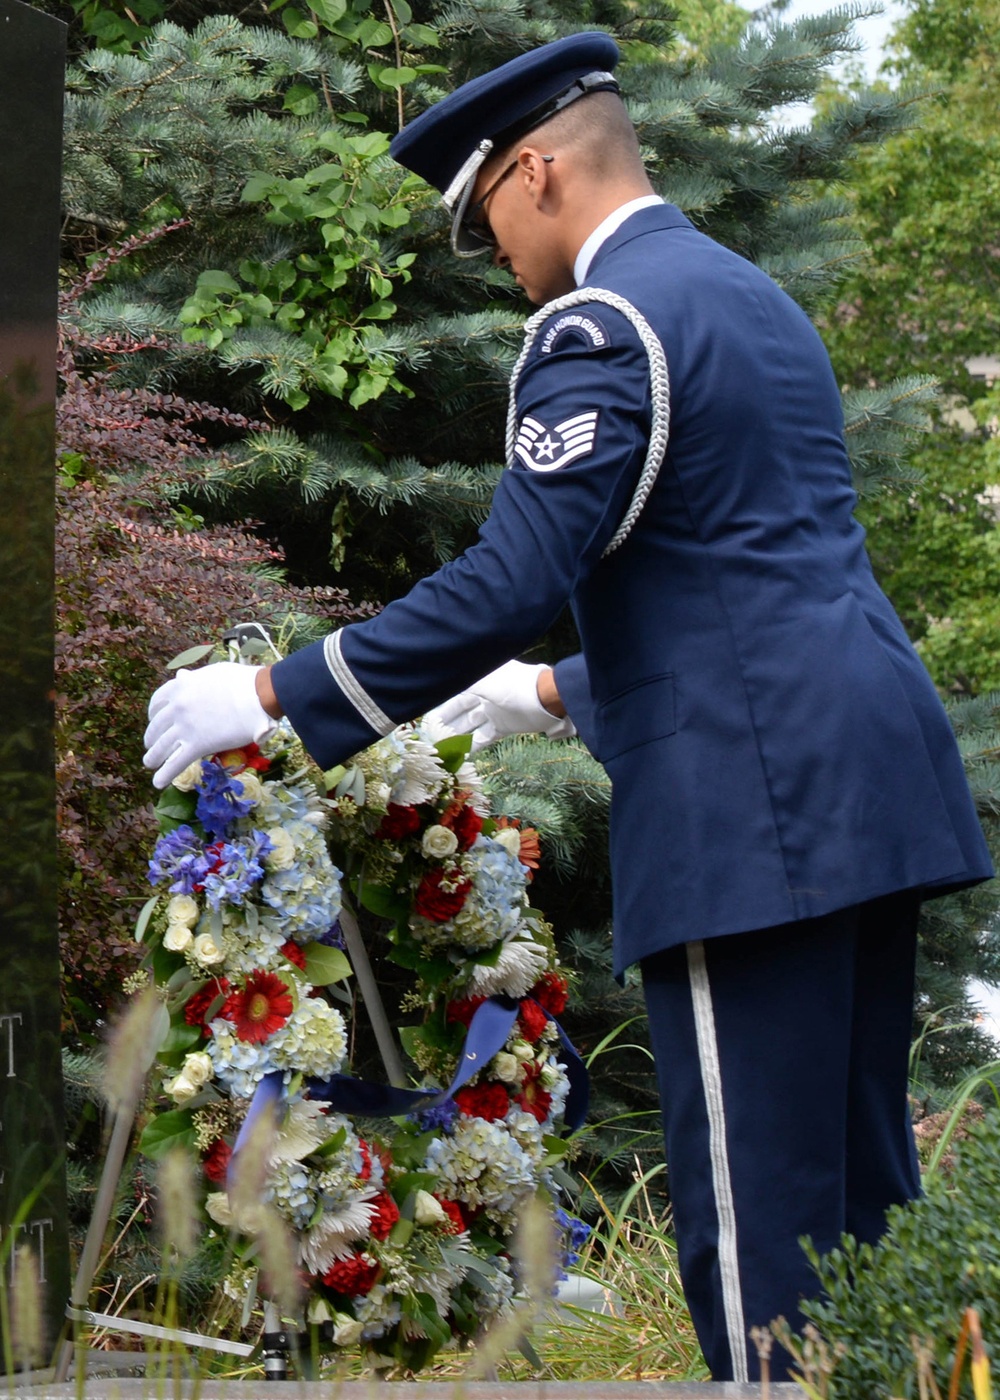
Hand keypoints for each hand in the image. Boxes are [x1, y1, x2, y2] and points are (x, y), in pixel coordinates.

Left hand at [143, 663, 277, 789]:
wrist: (258, 695)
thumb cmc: (243, 682)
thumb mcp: (212, 672)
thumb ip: (194, 678)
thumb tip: (180, 675)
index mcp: (180, 687)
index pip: (158, 701)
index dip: (153, 713)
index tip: (153, 719)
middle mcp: (177, 707)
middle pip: (156, 726)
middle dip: (152, 737)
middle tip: (151, 744)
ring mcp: (185, 727)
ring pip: (161, 746)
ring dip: (153, 757)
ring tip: (150, 763)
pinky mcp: (198, 745)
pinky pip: (176, 763)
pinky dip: (165, 774)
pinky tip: (158, 782)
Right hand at [426, 661, 575, 751]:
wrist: (547, 699)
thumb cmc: (514, 686)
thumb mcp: (484, 682)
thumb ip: (462, 682)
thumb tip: (441, 676)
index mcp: (480, 679)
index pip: (455, 690)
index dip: (441, 699)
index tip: (426, 711)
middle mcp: (486, 694)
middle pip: (461, 708)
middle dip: (446, 719)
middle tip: (429, 731)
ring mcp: (495, 711)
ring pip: (471, 724)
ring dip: (457, 734)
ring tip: (440, 744)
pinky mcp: (505, 726)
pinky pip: (484, 737)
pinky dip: (473, 745)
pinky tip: (460, 754)